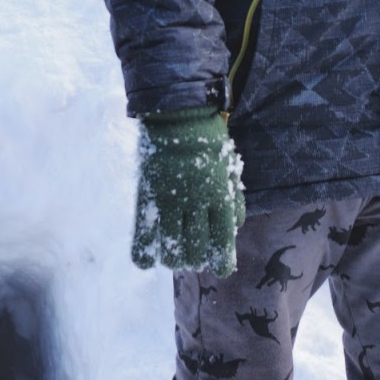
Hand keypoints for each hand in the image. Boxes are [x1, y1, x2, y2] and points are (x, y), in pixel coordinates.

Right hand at [132, 107, 244, 273]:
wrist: (176, 113)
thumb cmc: (207, 137)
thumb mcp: (228, 165)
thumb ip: (233, 196)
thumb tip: (236, 225)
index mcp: (220, 197)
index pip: (223, 244)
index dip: (222, 263)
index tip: (220, 266)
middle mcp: (196, 204)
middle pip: (196, 253)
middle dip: (196, 260)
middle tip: (194, 254)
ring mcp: (169, 202)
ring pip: (171, 250)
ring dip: (173, 258)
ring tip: (173, 253)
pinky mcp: (147, 196)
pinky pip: (142, 236)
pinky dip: (143, 254)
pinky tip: (145, 259)